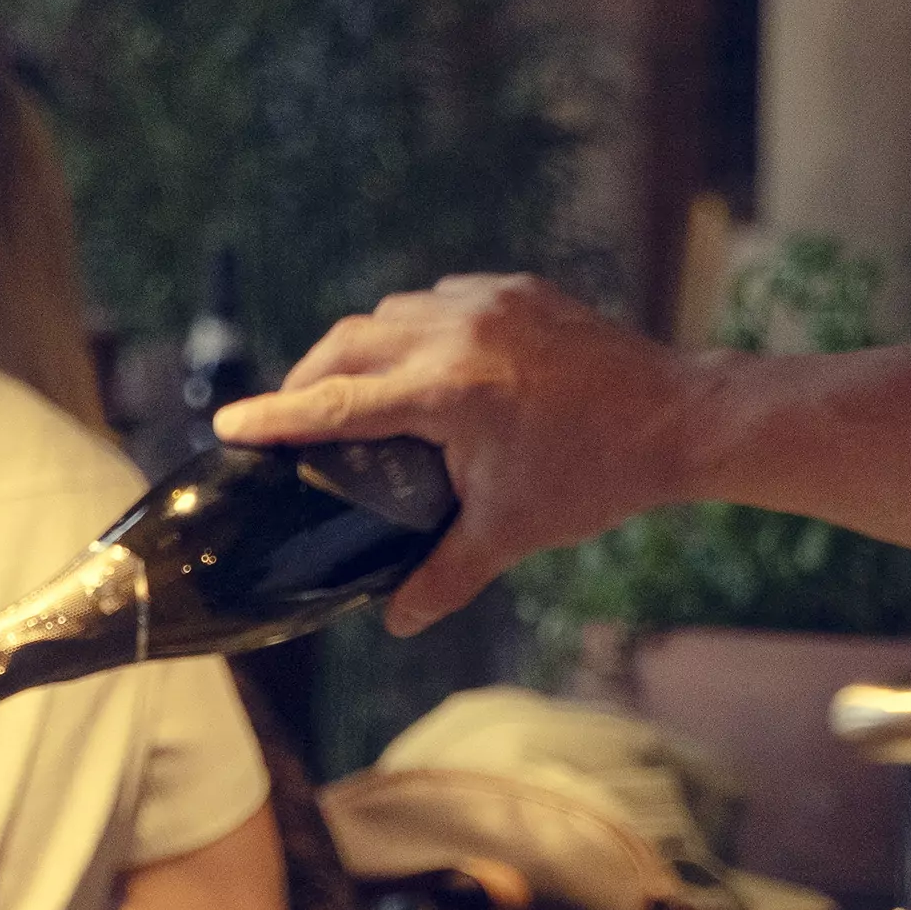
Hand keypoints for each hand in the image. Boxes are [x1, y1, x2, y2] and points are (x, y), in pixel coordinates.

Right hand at [212, 275, 699, 632]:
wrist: (680, 417)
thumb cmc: (597, 475)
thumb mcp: (512, 532)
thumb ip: (444, 574)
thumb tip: (395, 620)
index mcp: (447, 389)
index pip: (335, 401)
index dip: (276, 415)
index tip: (229, 423)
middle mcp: (458, 330)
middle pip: (349, 342)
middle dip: (310, 376)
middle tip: (291, 414)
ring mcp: (488, 301)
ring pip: (393, 312)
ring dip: (363, 347)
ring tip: (356, 390)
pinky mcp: (517, 289)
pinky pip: (443, 298)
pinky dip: (418, 326)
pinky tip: (425, 361)